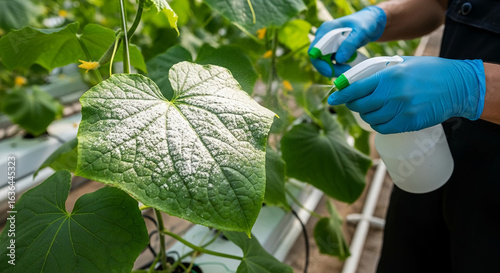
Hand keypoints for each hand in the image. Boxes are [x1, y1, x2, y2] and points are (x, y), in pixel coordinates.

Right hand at [309, 6, 386, 76]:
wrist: (370, 23)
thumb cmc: (366, 24)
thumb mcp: (361, 32)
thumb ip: (350, 44)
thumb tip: (338, 59)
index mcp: (326, 30)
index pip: (315, 49)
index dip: (320, 62)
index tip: (331, 71)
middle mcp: (322, 37)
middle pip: (317, 58)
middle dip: (329, 68)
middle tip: (344, 72)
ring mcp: (326, 44)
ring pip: (323, 63)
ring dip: (334, 69)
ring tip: (348, 68)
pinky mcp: (331, 50)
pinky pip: (329, 63)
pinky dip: (337, 68)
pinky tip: (347, 66)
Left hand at [328, 56, 485, 133]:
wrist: (457, 86)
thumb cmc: (428, 71)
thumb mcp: (402, 63)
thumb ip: (379, 72)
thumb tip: (355, 80)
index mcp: (389, 76)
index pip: (356, 89)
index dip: (341, 95)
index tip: (333, 99)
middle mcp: (393, 94)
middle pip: (360, 106)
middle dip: (352, 105)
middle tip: (353, 102)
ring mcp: (401, 111)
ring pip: (370, 118)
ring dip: (366, 115)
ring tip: (371, 108)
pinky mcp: (408, 123)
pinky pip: (382, 128)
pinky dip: (377, 124)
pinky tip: (380, 117)